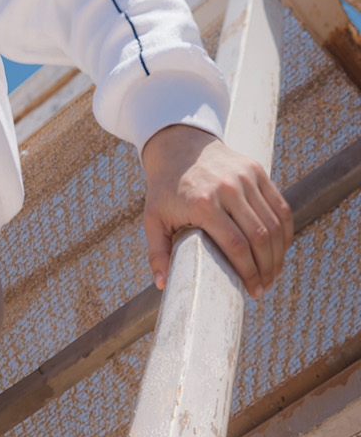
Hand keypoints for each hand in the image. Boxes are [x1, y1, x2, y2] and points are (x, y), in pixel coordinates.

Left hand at [140, 124, 292, 298]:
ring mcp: (246, 178)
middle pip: (259, 236)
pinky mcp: (257, 171)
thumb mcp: (152, 219)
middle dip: (266, 267)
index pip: (236, 244)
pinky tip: (280, 250)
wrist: (178, 146)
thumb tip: (162, 284)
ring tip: (273, 274)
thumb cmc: (164, 189)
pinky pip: (279, 206)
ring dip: (278, 253)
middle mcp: (228, 189)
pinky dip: (284, 231)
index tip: (252, 290)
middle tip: (264, 288)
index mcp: (203, 203)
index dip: (248, 271)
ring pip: (273, 222)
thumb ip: (157, 252)